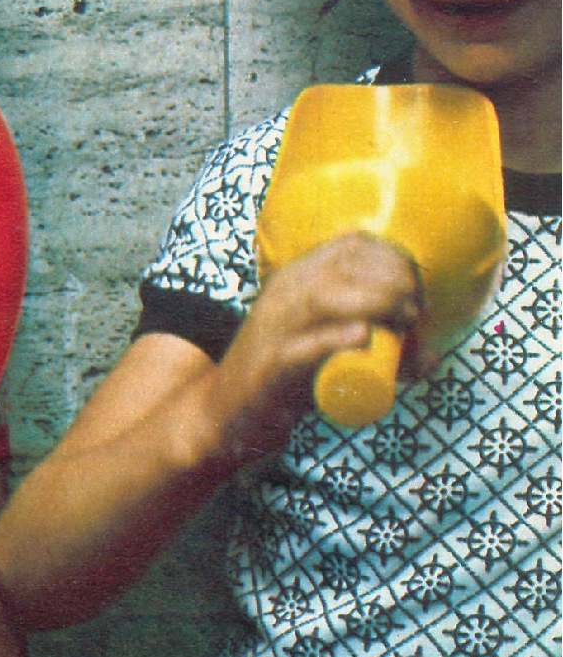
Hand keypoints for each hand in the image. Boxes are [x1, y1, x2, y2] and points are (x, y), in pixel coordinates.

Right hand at [209, 232, 426, 465]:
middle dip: (394, 280)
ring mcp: (276, 329)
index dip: (394, 257)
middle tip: (415, 311)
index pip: (350, 245)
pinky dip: (335, 339)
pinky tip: (363, 337)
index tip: (416, 286)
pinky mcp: (273, 367)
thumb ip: (372, 343)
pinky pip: (304, 347)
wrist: (225, 411)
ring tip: (404, 320)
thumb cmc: (286, 376)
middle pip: (344, 267)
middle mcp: (283, 295)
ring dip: (375, 302)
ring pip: (324, 298)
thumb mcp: (323, 342)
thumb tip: (430, 355)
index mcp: (296, 279)